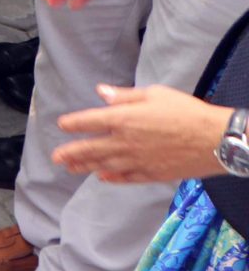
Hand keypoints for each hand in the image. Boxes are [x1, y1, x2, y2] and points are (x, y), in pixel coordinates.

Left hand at [53, 84, 231, 183]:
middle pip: (91, 148)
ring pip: (105, 165)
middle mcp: (125, 142)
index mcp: (123, 119)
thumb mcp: (154, 94)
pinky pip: (126, 178)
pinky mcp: (152, 174)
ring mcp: (138, 161)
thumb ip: (124, 96)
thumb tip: (101, 92)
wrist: (215, 139)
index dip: (73, 123)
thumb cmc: (186, 111)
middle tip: (56, 157)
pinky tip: (102, 178)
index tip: (62, 125)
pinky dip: (112, 178)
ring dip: (86, 166)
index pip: (89, 121)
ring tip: (71, 168)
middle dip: (71, 152)